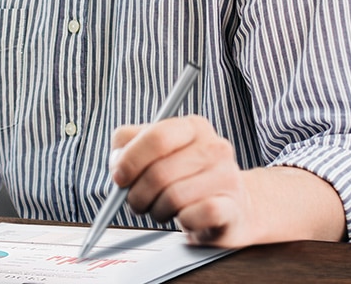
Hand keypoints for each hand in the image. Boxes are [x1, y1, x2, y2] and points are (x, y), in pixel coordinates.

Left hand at [111, 116, 254, 245]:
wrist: (229, 208)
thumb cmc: (183, 178)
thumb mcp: (154, 154)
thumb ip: (128, 147)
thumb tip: (118, 163)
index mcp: (192, 127)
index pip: (156, 137)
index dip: (130, 160)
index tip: (119, 177)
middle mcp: (215, 147)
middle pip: (159, 172)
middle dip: (138, 193)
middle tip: (137, 201)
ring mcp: (227, 177)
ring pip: (173, 197)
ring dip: (157, 210)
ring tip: (162, 209)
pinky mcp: (232, 208)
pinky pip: (192, 216)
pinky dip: (180, 222)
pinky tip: (185, 218)